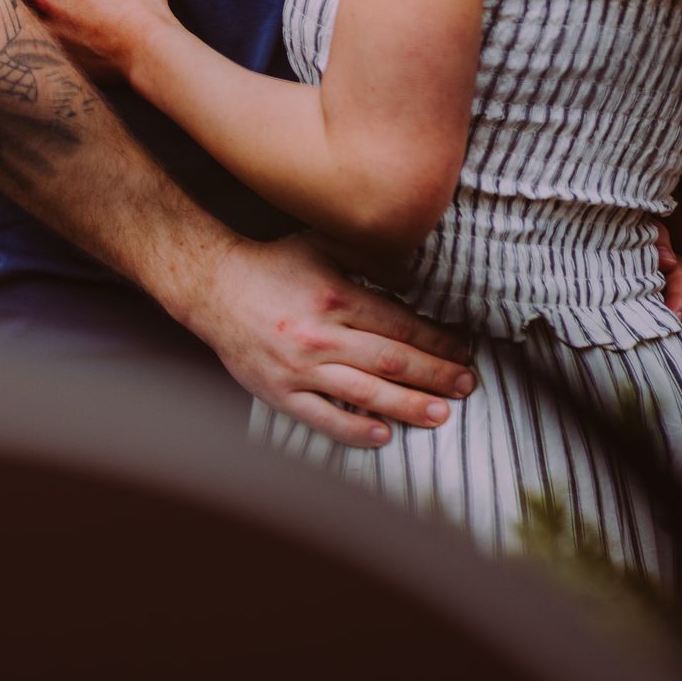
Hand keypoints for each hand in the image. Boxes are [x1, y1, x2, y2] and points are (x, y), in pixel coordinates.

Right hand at [186, 231, 475, 445]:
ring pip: (366, 393)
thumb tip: (414, 278)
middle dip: (435, 374)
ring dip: (409, 405)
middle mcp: (320, 335)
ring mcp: (300, 368)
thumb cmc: (273, 265)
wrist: (214, 288)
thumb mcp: (320, 244)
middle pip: (391, 361)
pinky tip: (384, 436)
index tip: (462, 349)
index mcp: (334, 297)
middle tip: (467, 385)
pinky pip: (323, 418)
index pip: (399, 324)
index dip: (436, 339)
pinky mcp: (280, 393)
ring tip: (442, 414)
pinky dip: (355, 429)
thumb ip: (367, 258)